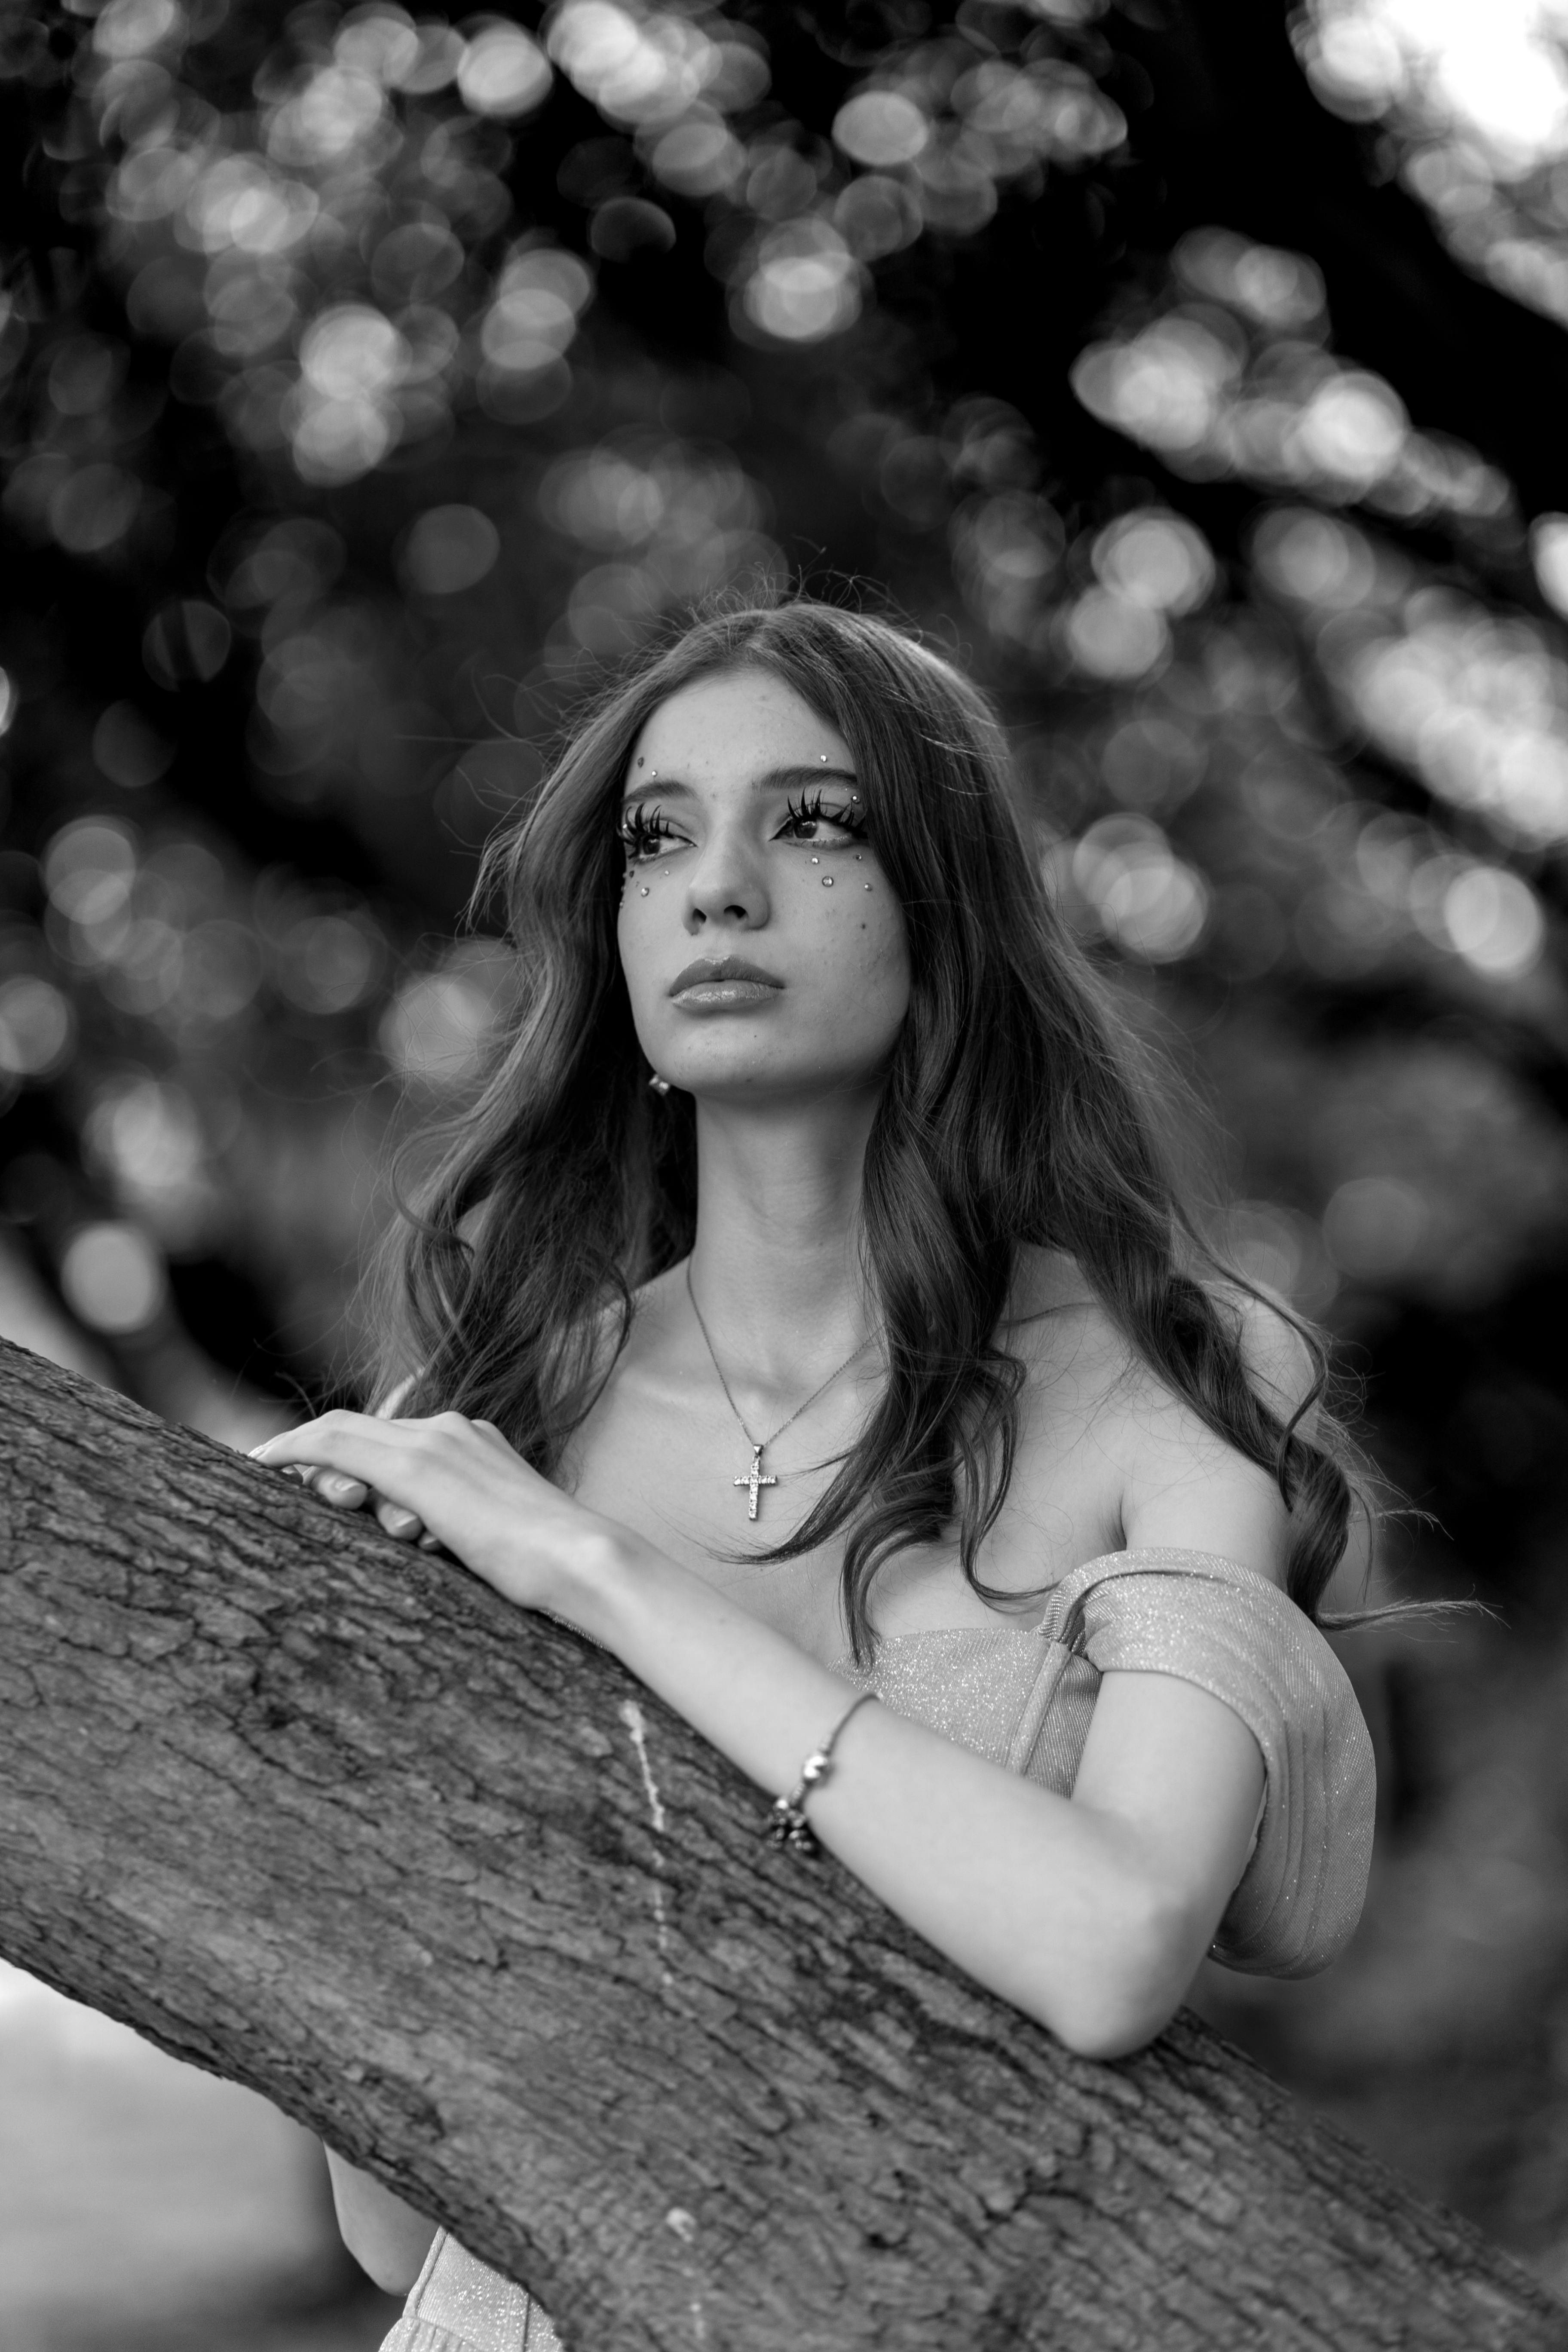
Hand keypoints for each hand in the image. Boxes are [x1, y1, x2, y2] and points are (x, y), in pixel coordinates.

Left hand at [250, 1411, 624, 1618]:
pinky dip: (297, 1450)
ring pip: (346, 1437)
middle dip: (312, 1459)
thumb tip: (421, 1543)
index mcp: (472, 1443)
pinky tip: (264, 1463)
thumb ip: (453, 1525)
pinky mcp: (419, 1467)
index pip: (387, 1436)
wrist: (583, 1562)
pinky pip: (337, 1445)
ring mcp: (435, 1442)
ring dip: (316, 1474)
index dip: (337, 1451)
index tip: (302, 1475)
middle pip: (358, 1430)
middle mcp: (450, 1429)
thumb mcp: (489, 1538)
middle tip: (279, 1489)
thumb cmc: (545, 1567)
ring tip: (304, 1501)